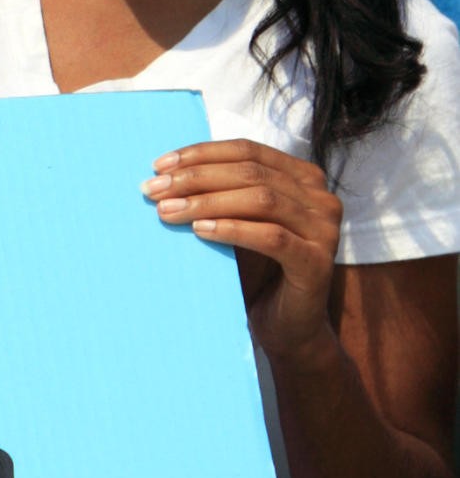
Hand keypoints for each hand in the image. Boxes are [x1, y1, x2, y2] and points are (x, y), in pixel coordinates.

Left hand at [143, 137, 341, 367]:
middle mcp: (320, 199)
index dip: (201, 154)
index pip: (247, 150)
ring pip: (261, 200)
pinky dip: (232, 229)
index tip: (158, 165)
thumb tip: (161, 174)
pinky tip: (199, 231)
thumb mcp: (236, 221)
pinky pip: (272, 237)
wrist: (287, 327)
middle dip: (195, 178)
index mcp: (302, 178)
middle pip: (251, 172)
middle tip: (153, 189)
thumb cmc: (256, 268)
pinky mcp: (317, 263)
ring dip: (207, 202)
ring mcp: (324, 231)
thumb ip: (217, 194)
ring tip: (167, 211)